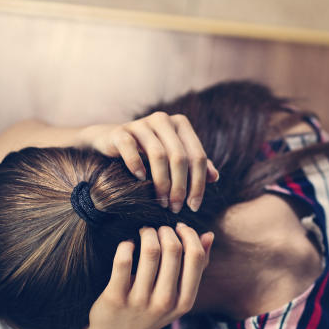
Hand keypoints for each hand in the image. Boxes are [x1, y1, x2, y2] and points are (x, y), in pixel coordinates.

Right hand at [85, 113, 218, 212]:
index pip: (198, 156)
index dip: (198, 184)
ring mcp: (141, 124)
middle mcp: (163, 120)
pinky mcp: (121, 132)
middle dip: (180, 187)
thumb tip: (215, 178)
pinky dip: (136, 165)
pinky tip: (140, 179)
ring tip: (161, 202)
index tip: (194, 207)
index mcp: (181, 124)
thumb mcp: (175, 157)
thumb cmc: (150, 153)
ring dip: (162, 183)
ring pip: (158, 155)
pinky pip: (130, 149)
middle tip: (175, 208)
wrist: (114, 141)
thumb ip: (195, 165)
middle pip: (180, 157)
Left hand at [86, 224, 214, 328]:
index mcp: (184, 302)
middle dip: (165, 231)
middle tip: (157, 230)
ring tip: (144, 233)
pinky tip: (127, 245)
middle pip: (173, 250)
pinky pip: (123, 260)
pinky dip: (126, 245)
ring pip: (150, 251)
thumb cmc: (151, 311)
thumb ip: (195, 267)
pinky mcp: (115, 297)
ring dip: (147, 233)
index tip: (178, 228)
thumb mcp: (177, 296)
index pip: (195, 258)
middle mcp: (164, 302)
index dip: (188, 235)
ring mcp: (139, 301)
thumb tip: (208, 235)